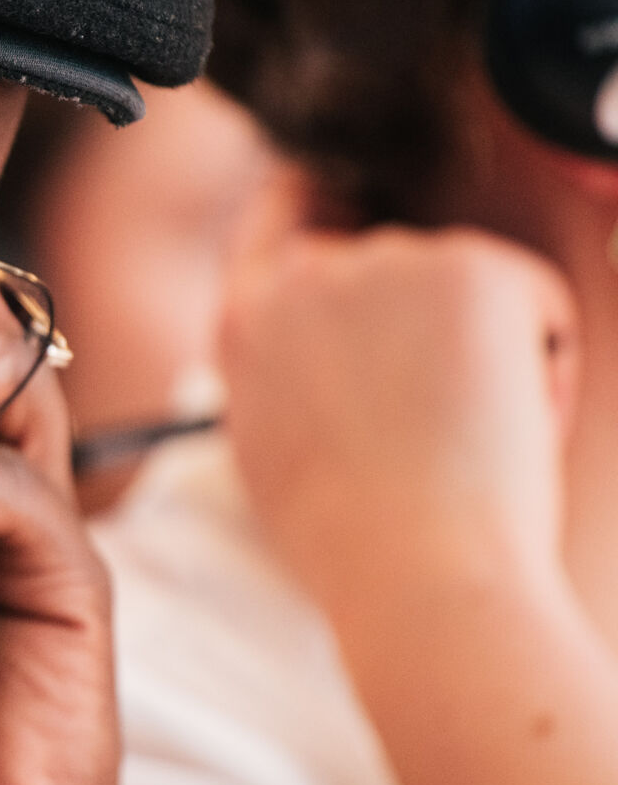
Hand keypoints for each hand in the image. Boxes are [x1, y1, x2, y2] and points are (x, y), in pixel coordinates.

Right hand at [220, 223, 578, 611]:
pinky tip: (510, 423)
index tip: (360, 231)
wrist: (418, 572)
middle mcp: (305, 273)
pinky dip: (542, 358)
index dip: (325, 211)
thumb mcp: (266, 437)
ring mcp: (390, 264)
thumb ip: (278, 364)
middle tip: (429, 413)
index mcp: (242, 316)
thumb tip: (319, 340)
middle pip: (384, 256)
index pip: (280, 212)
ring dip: (479, 347)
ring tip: (461, 437)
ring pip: (460, 284)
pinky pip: (531, 297)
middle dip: (418, 318)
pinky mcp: (474, 270)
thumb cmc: (349, 537)